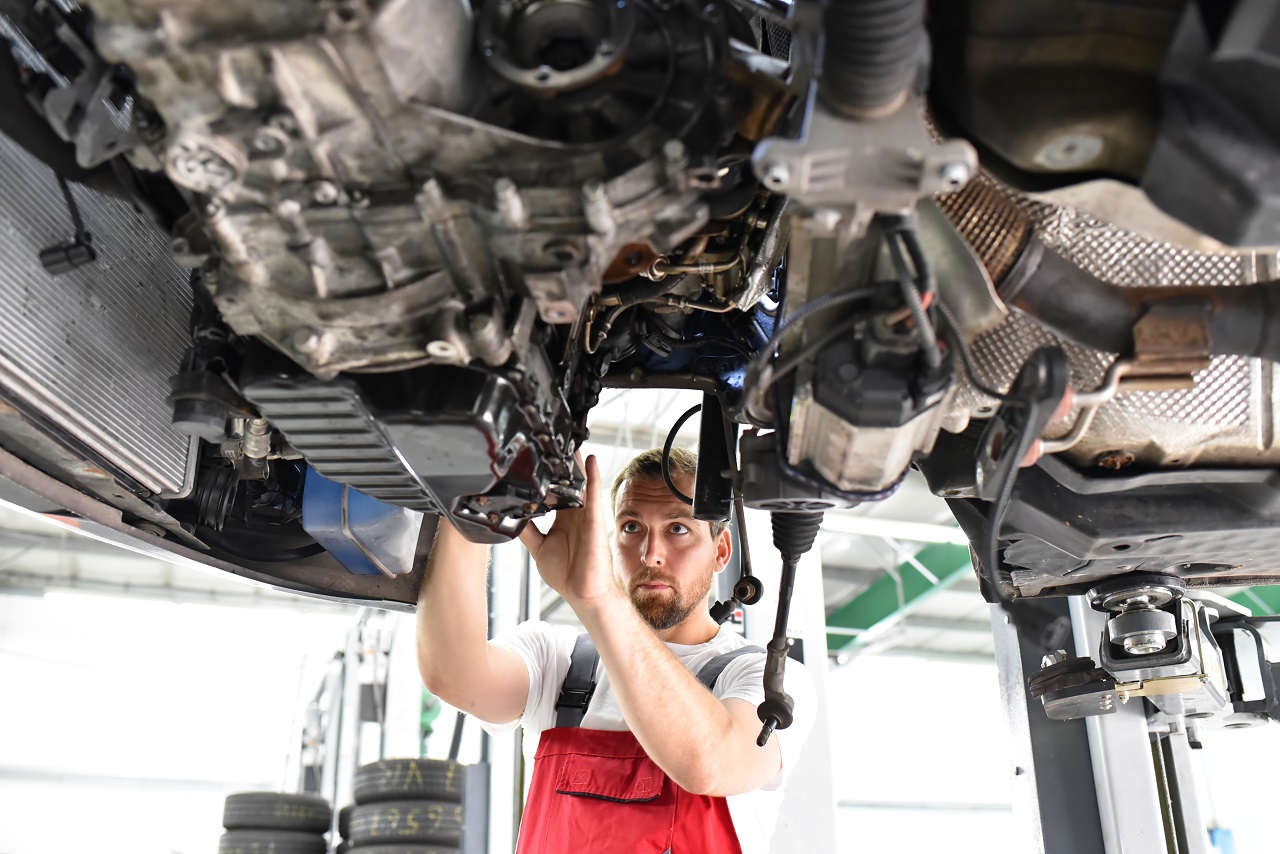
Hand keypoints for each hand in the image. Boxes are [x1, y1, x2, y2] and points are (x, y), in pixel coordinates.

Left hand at [519, 454, 619, 607]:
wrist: (582, 592)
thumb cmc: (566, 574)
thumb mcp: (538, 548)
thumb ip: (527, 530)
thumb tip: (511, 516)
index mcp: (561, 520)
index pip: (552, 492)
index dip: (546, 477)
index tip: (536, 459)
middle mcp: (574, 515)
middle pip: (567, 483)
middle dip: (561, 464)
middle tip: (551, 442)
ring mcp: (585, 516)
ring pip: (580, 484)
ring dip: (575, 464)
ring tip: (570, 442)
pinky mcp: (594, 521)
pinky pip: (593, 495)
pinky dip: (593, 477)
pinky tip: (590, 460)